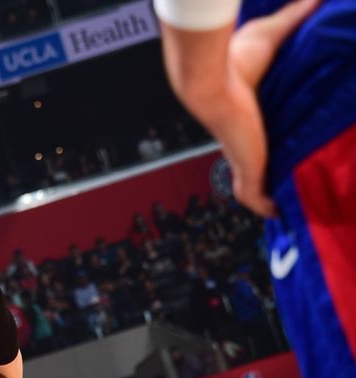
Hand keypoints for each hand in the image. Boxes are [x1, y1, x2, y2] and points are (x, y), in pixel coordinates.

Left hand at [223, 0, 319, 216]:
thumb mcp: (274, 35)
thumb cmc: (236, 58)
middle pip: (259, 167)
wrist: (211, 80)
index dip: (279, 144)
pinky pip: (255, 199)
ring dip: (277, 196)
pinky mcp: (246, 170)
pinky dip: (268, 208)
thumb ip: (297, 16)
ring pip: (257, 187)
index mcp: (248, 118)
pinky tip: (283, 215)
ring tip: (302, 204)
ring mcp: (243, 158)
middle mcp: (243, 141)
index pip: (263, 137)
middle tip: (309, 181)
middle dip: (279, 176)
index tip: (301, 147)